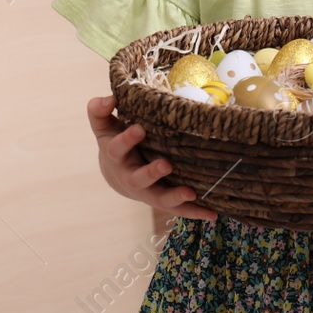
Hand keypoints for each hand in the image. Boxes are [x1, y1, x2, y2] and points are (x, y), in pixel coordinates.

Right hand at [87, 95, 217, 221]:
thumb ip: (100, 110)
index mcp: (116, 156)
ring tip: (191, 193)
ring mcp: (146, 191)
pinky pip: (177, 209)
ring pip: (158, 198)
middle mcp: (130, 176)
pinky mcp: (161, 200)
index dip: (127, 139)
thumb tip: (111, 98)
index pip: (117, 148)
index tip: (139, 128)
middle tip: (166, 165)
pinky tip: (212, 214)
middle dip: (151, 173)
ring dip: (174, 197)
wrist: (115, 174)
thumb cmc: (114, 142)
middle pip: (138, 179)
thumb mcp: (103, 125)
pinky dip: (193, 212)